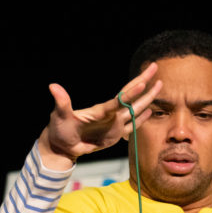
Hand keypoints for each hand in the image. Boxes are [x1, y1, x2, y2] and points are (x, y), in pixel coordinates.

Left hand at [39, 64, 161, 167]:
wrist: (61, 145)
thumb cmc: (59, 129)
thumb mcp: (59, 116)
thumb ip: (61, 102)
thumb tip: (52, 86)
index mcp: (100, 110)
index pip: (119, 99)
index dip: (131, 92)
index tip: (142, 83)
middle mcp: (110, 114)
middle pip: (131, 97)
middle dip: (143, 83)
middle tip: (155, 67)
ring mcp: (114, 124)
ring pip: (135, 110)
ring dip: (147, 98)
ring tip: (159, 85)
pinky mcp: (114, 136)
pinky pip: (131, 127)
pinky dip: (141, 119)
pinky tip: (151, 112)